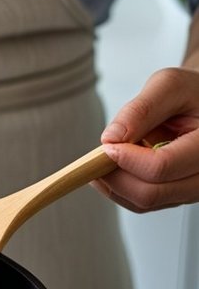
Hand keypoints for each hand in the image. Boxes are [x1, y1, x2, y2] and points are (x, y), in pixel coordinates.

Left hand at [95, 67, 198, 211]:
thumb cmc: (192, 93)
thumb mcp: (169, 86)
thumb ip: (141, 110)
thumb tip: (111, 138)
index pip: (160, 167)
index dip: (125, 159)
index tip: (107, 145)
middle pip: (149, 193)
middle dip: (115, 176)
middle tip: (99, 155)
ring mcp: (193, 189)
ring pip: (143, 202)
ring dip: (115, 183)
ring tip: (110, 155)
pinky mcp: (178, 194)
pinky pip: (142, 203)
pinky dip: (120, 188)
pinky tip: (116, 166)